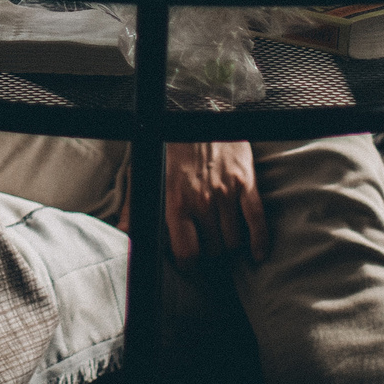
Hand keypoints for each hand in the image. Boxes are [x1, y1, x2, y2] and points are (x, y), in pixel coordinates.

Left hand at [123, 141, 268, 266]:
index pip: (186, 252)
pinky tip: (257, 255)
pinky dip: (259, 242)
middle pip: (213, 250)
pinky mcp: (246, 183)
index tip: (191, 270)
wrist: (198, 113)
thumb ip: (136, 206)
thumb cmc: (170, 147)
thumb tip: (124, 233)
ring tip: (223, 243)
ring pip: (233, 241)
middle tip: (208, 250)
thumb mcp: (147, 174)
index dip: (189, 268)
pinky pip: (257, 221)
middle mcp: (202, 200)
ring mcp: (226, 192)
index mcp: (175, 201)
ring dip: (230, 247)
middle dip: (210, 255)